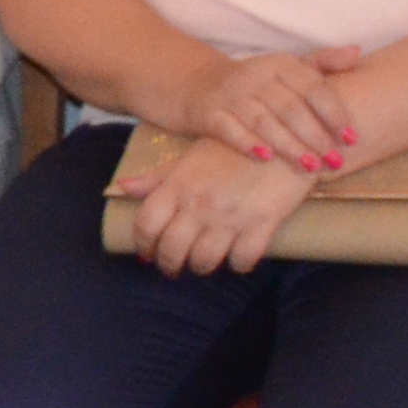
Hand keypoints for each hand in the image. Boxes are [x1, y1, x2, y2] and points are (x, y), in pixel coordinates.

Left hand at [115, 132, 318, 274]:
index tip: (146, 254)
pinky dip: (239, 265)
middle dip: (168, 264)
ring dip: (201, 267)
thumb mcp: (190, 157)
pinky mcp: (263, 224)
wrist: (285, 138)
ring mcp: (230, 216)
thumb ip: (157, 177)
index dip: (143, 244)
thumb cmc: (233, 146)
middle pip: (172, 249)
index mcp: (178, 186)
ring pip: (205, 260)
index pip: (146, 224)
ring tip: (202, 264)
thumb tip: (122, 187)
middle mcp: (199, 204)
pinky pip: (244, 259)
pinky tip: (238, 259)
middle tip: (172, 269)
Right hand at [182, 45, 363, 172]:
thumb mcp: (287, 68)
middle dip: (315, 136)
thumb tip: (356, 52)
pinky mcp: (208, 113)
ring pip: (263, 121)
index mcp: (279, 63)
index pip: (313, 87)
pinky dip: (247, 143)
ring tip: (310, 167)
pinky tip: (265, 158)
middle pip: (290, 108)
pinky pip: (228, 129)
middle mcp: (254, 75)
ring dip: (288, 145)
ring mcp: (229, 94)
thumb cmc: (256, 83)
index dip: (334, 113)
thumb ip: (322, 62)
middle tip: (334, 161)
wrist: (197, 85)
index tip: (351, 139)